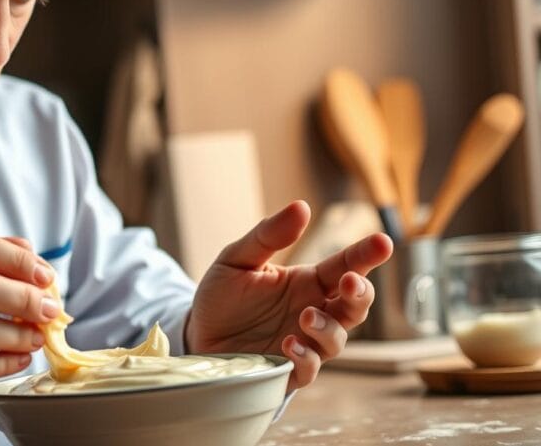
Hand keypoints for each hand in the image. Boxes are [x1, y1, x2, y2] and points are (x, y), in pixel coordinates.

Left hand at [186, 201, 391, 391]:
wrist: (195, 335)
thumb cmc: (221, 297)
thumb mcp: (237, 259)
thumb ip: (268, 235)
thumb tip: (301, 206)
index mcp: (307, 282)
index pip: (346, 266)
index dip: (366, 255)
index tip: (383, 242)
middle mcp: (313, 312)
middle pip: (355, 305)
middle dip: (360, 294)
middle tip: (350, 282)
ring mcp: (304, 343)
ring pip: (337, 339)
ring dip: (328, 328)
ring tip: (306, 316)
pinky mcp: (287, 370)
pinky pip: (309, 369)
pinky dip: (306, 357)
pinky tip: (289, 343)